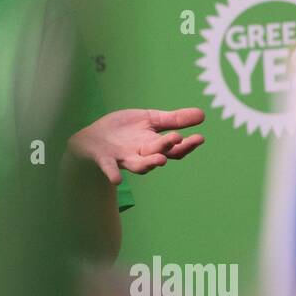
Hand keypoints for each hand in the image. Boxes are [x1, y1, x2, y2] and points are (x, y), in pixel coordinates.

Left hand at [67, 107, 204, 184]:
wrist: (93, 137)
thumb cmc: (123, 130)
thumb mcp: (149, 119)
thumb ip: (173, 119)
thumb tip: (203, 115)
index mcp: (153, 145)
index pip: (174, 148)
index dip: (187, 145)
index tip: (200, 138)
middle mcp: (141, 154)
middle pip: (158, 155)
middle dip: (168, 147)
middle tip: (178, 139)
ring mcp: (123, 157)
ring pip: (139, 165)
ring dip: (149, 164)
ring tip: (160, 161)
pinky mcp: (105, 158)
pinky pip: (109, 168)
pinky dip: (112, 173)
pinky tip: (116, 180)